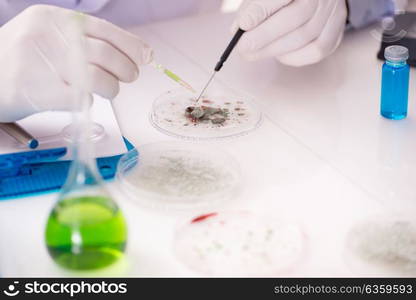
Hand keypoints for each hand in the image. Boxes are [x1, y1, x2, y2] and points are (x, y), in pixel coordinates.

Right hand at [0, 5, 152, 121]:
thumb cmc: (23, 61)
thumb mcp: (48, 37)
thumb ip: (83, 41)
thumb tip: (131, 54)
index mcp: (53, 18)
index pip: (104, 30)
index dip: (131, 45)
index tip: (146, 56)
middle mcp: (46, 36)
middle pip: (106, 55)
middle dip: (126, 69)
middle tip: (129, 77)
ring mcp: (40, 63)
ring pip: (97, 78)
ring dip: (111, 87)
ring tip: (109, 90)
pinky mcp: (36, 91)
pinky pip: (79, 99)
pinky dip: (88, 101)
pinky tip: (82, 98)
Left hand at [233, 0, 346, 66]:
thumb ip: (252, 7)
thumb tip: (238, 29)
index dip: (261, 10)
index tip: (243, 25)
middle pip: (295, 17)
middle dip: (264, 36)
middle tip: (243, 48)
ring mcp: (334, 12)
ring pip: (304, 37)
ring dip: (273, 50)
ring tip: (252, 53)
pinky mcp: (336, 32)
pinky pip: (316, 51)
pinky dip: (293, 57)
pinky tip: (278, 55)